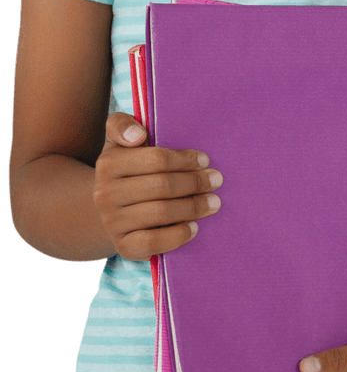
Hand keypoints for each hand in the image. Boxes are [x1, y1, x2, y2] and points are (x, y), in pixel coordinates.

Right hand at [92, 111, 222, 259]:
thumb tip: (138, 135)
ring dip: (193, 207)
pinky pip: (153, 242)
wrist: (111, 209)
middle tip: (217, 181)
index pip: (156, 159)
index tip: (205, 161)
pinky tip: (194, 227)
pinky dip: (177, 234)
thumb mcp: (121, 141)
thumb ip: (123, 125)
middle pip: (161, 186)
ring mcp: (112, 221)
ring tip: (213, 203)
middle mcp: (105, 193)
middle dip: (195, 183)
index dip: (186, 160)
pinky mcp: (122, 246)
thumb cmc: (128, 168)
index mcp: (108, 162)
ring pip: (160, 212)